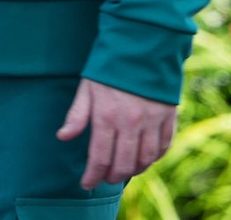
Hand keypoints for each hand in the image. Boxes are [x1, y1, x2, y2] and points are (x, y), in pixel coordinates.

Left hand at [57, 78, 176, 188]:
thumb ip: (77, 115)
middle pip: (123, 164)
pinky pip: (163, 147)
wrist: (140, 45)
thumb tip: (63, 137)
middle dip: (112, 176)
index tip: (86, 184)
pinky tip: (144, 158)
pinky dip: (154, 158)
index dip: (92, 175)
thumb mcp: (87, 87)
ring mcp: (151, 121)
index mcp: (107, 116)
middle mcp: (130, 123)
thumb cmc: (109, 67)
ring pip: (145, 159)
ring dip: (134, 170)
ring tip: (124, 171)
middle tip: (105, 178)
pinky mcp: (167, 117)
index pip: (99, 157)